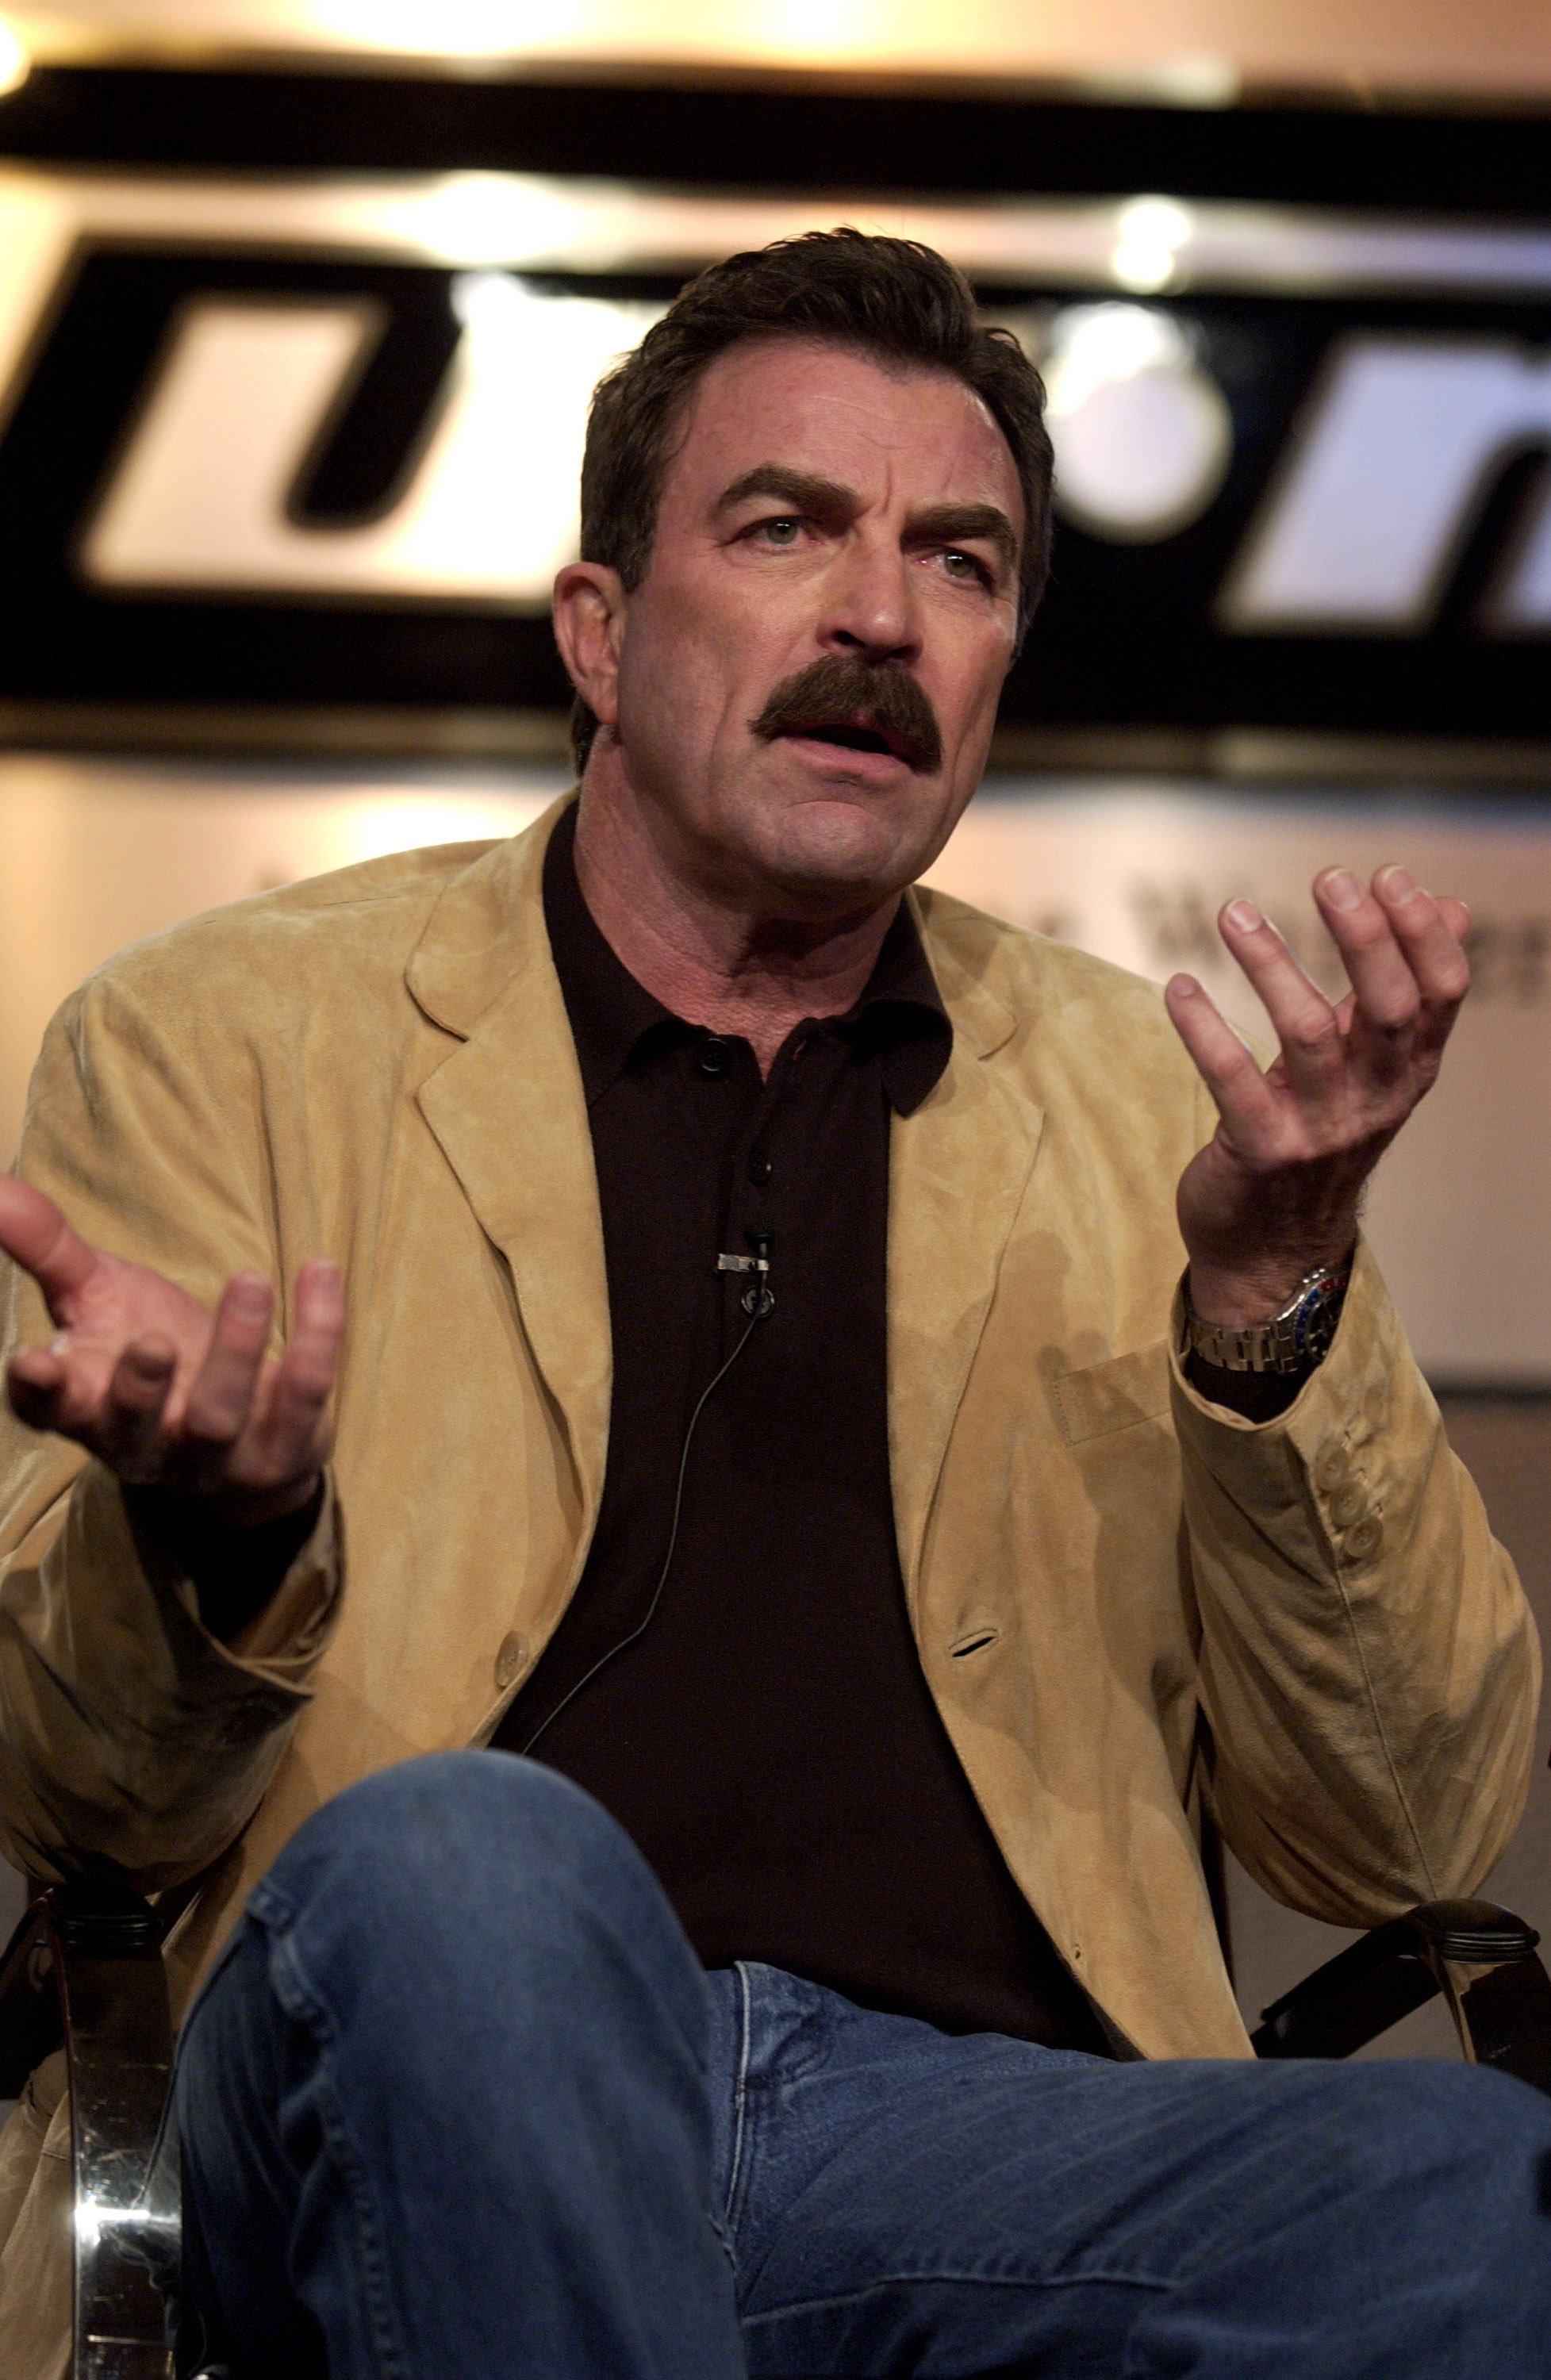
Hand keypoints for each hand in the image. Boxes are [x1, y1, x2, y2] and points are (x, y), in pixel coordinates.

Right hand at [0, 1177, 342, 1525]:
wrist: (243, 1435)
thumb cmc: (153, 1351)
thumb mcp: (98, 1299)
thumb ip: (49, 1250)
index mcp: (89, 1407)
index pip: (51, 1410)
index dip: (40, 1391)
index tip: (32, 1362)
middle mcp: (147, 1442)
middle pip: (136, 1428)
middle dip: (141, 1388)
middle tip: (153, 1342)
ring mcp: (217, 1455)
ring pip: (221, 1415)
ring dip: (235, 1348)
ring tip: (249, 1279)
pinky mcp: (284, 1448)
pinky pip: (304, 1394)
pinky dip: (316, 1334)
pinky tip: (318, 1273)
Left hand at [1164, 865, 1469, 1325]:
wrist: (1274, 1253)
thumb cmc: (1321, 1138)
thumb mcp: (1372, 1069)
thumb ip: (1399, 990)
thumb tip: (1450, 905)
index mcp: (1409, 1073)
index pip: (1441, 994)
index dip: (1422, 933)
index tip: (1390, 876)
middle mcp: (1376, 1100)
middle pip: (1389, 1007)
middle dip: (1364, 937)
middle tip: (1328, 878)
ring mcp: (1321, 1129)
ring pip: (1308, 1033)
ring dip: (1270, 964)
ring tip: (1232, 913)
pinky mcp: (1261, 1151)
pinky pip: (1232, 1078)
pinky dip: (1204, 1027)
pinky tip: (1179, 986)